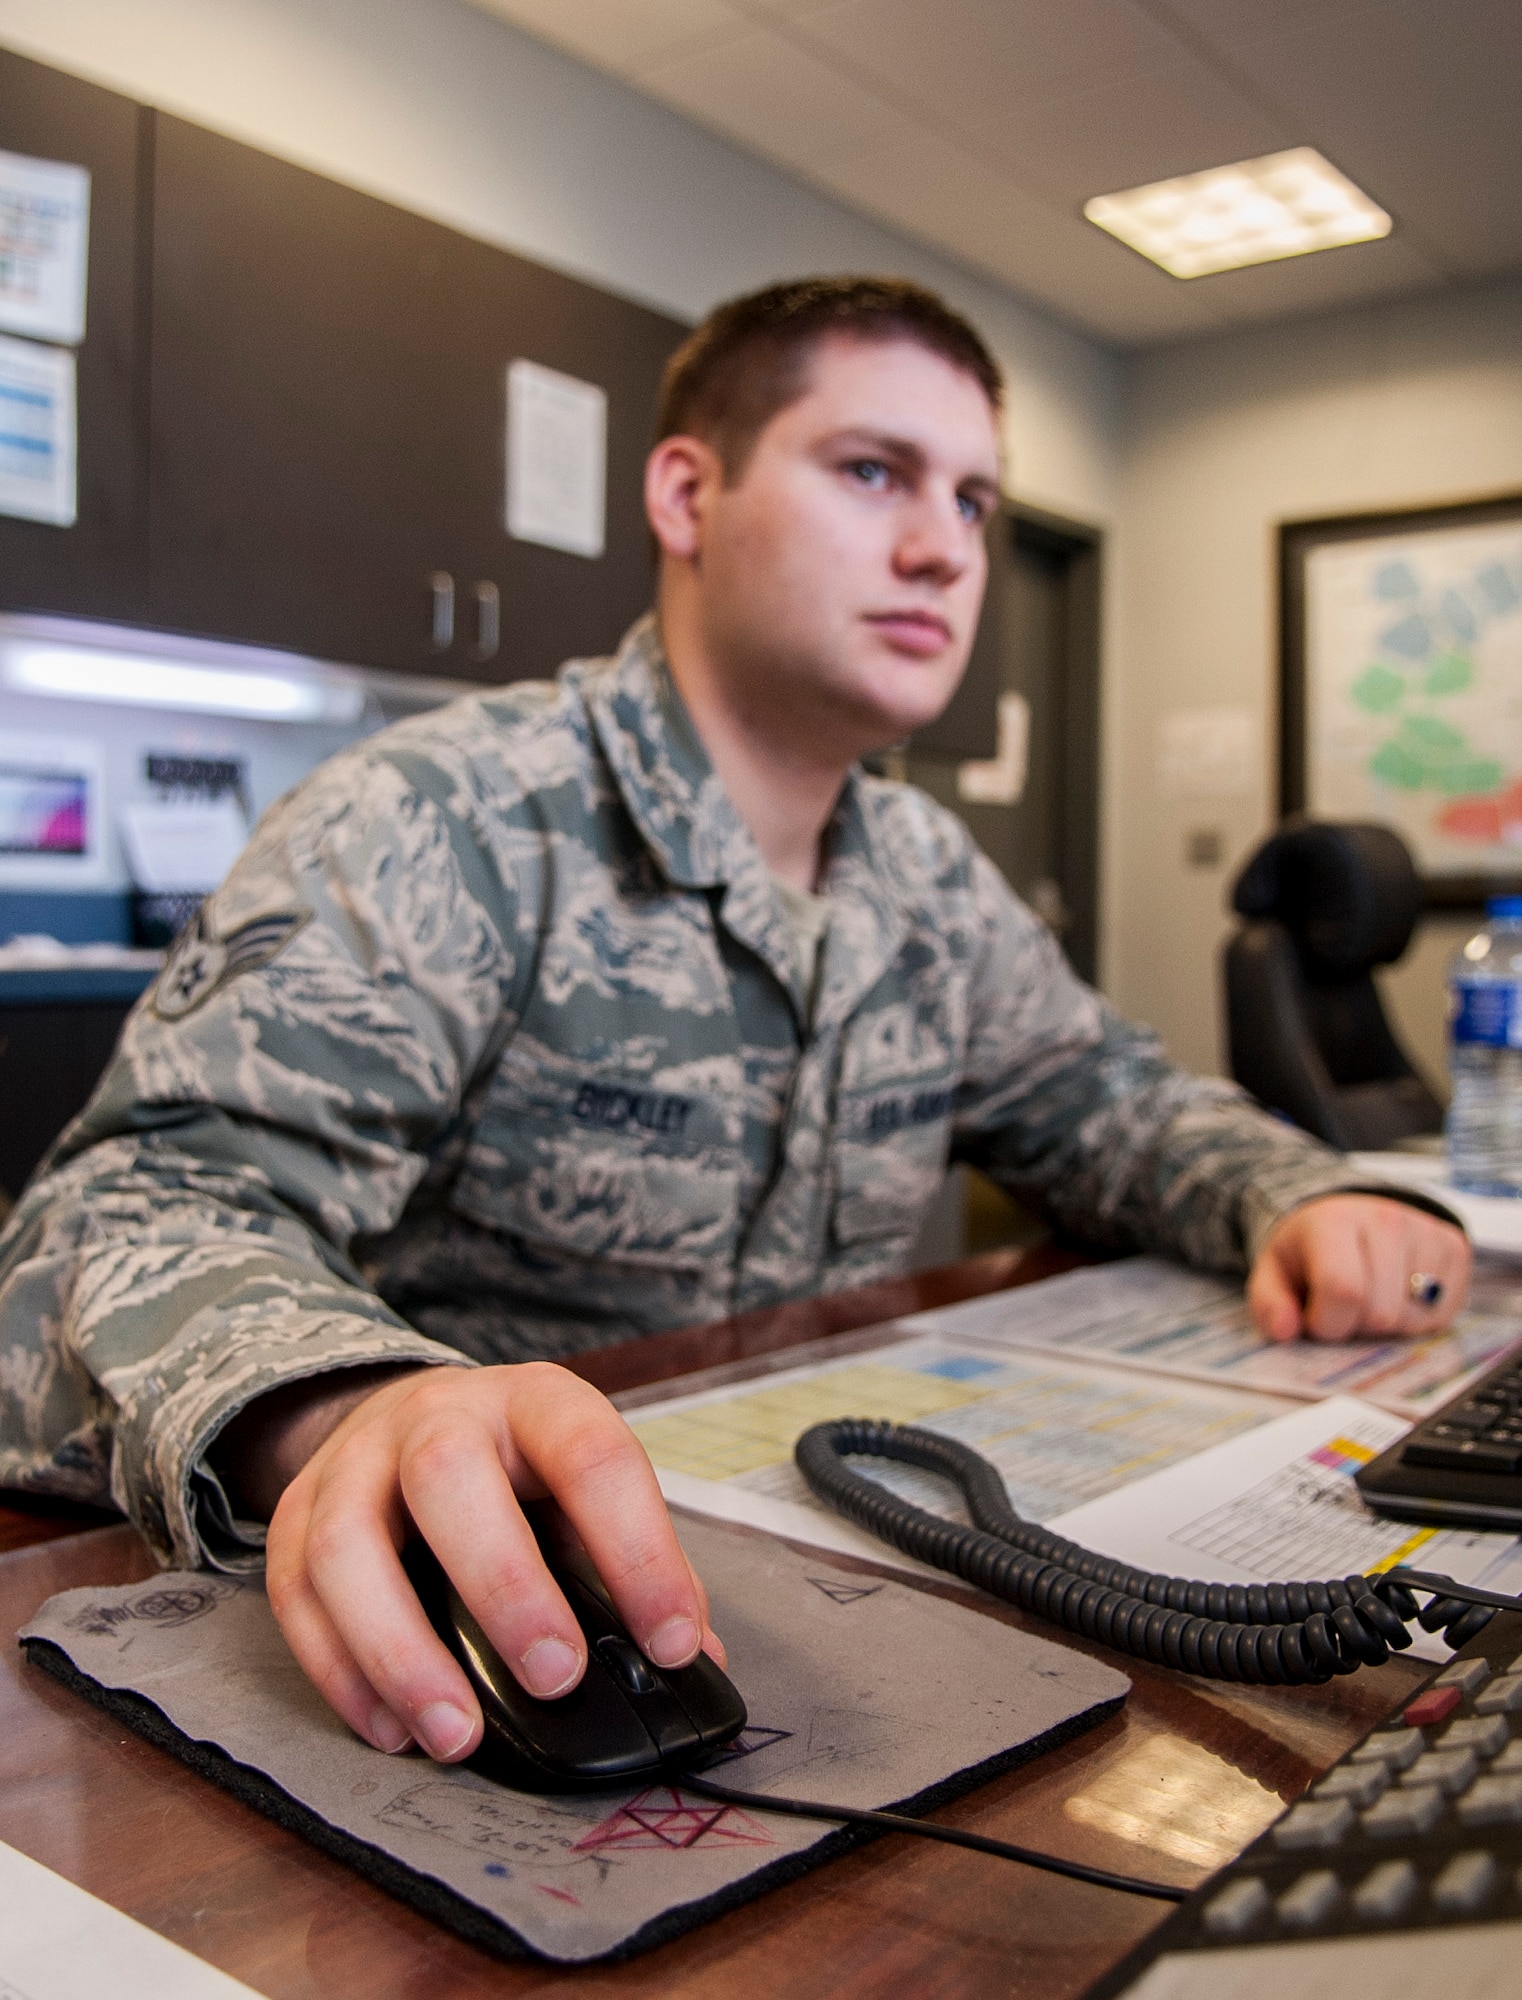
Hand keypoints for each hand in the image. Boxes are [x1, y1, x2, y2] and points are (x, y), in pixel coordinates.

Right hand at [260, 1363, 722, 1762]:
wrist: (410, 1414)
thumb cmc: (514, 1468)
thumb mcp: (581, 1486)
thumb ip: (631, 1566)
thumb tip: (695, 1662)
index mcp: (534, 1402)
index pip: (592, 1455)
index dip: (637, 1549)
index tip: (669, 1642)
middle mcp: (438, 1416)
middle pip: (447, 1474)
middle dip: (505, 1585)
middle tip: (556, 1679)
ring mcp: (355, 1462)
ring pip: (350, 1545)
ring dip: (402, 1652)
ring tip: (459, 1735)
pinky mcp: (297, 1516)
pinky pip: (298, 1597)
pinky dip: (342, 1676)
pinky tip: (394, 1729)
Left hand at [1248, 1193, 1469, 1343]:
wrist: (1346, 1211)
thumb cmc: (1310, 1248)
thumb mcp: (1274, 1271)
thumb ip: (1269, 1303)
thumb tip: (1284, 1331)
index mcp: (1333, 1222)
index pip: (1343, 1290)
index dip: (1327, 1323)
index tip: (1315, 1318)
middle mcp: (1386, 1220)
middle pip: (1381, 1313)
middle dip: (1356, 1326)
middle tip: (1342, 1306)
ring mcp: (1426, 1232)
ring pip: (1413, 1318)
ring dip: (1387, 1326)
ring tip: (1369, 1297)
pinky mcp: (1454, 1248)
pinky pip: (1442, 1313)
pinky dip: (1417, 1318)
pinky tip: (1396, 1294)